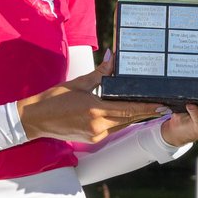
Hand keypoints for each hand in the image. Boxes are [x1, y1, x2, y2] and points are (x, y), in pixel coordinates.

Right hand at [17, 55, 166, 142]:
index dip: (147, 109)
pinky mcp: (91, 139)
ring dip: (134, 118)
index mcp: (95, 111)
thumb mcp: (78, 83)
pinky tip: (126, 114)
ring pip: (121, 126)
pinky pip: (111, 130)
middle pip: (128, 120)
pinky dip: (120, 121)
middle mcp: (98, 126)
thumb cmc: (54, 99)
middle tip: (163, 107)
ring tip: (149, 108)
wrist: (35, 120)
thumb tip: (112, 57)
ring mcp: (95, 135)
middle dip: (145, 113)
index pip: (128, 110)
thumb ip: (99, 73)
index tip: (162, 106)